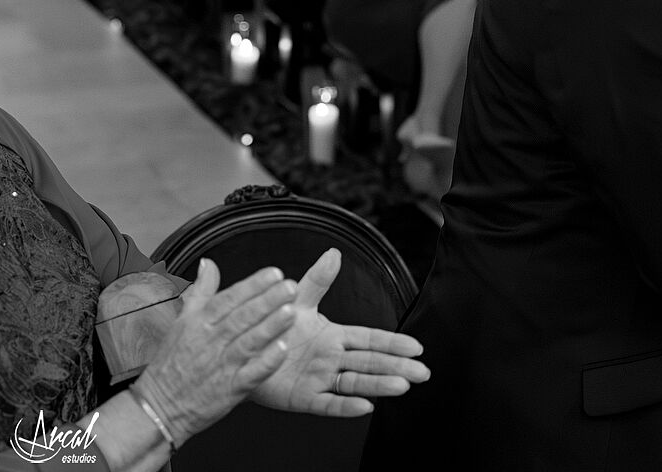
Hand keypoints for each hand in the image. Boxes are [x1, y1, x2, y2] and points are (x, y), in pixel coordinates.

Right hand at [132, 260, 298, 445]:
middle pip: (241, 318)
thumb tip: (208, 263)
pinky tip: (283, 349)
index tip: (274, 273)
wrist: (158, 407)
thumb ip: (200, 292)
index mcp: (200, 324)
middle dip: (267, 301)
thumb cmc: (171, 363)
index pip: (229, 299)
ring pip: (248, 342)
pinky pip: (251, 374)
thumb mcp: (181, 322)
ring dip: (270, 327)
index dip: (253, 285)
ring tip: (292, 312)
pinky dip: (266, 362)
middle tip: (290, 287)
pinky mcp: (230, 390)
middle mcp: (210, 342)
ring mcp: (221, 367)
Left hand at [250, 249, 429, 417]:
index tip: (416, 347)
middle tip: (423, 372)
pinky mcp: (303, 398)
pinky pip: (327, 403)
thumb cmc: (268, 328)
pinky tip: (365, 407)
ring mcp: (319, 379)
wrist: (238, 353)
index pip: (371, 338)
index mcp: (333, 336)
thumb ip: (317, 281)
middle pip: (371, 362)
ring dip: (379, 385)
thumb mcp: (295, 301)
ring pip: (356, 383)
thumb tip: (334, 254)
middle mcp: (331, 359)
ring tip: (402, 386)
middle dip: (398, 366)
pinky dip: (346, 406)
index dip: (393, 342)